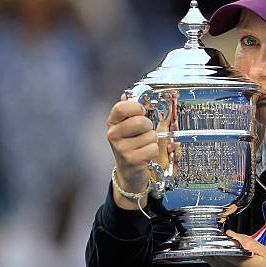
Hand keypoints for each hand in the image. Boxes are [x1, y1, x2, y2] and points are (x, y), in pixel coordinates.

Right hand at [106, 94, 157, 209]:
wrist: (129, 171)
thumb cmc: (131, 144)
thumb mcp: (127, 127)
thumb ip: (129, 112)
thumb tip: (126, 95)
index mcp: (112, 122)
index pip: (122, 107)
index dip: (137, 108)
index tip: (141, 112)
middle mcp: (113, 134)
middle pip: (141, 121)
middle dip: (148, 126)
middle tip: (144, 133)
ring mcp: (121, 148)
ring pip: (150, 136)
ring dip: (152, 141)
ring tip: (143, 146)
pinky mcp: (131, 160)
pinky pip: (153, 148)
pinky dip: (153, 151)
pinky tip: (145, 155)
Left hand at [203, 230, 265, 266]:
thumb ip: (246, 242)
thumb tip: (232, 235)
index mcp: (243, 264)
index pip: (219, 250)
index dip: (215, 241)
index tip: (214, 236)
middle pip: (216, 259)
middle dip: (214, 248)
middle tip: (215, 240)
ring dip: (218, 257)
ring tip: (224, 249)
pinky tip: (230, 262)